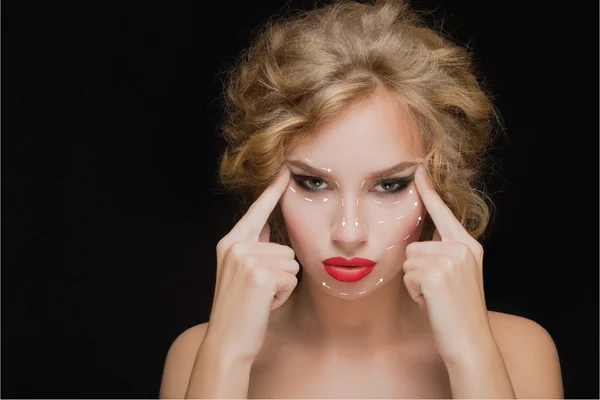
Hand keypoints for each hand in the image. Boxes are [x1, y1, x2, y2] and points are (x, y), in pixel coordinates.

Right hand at [205, 165, 298, 361]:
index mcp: (230, 243)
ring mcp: (246, 259)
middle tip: (259, 292)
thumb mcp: (241, 272)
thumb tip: (265, 226)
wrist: (227, 341)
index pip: (256, 212)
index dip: (272, 192)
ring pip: (291, 263)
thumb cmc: (239, 309)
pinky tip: (265, 304)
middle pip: (286, 248)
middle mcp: (235, 246)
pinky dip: (283, 295)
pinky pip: (291, 278)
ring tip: (261, 298)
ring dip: (283, 285)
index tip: (284, 170)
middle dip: (281, 273)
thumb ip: (253, 247)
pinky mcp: (260, 274)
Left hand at [403, 166, 491, 364]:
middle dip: (417, 270)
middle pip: (414, 245)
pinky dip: (415, 293)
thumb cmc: (458, 311)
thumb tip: (428, 235)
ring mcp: (450, 260)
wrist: (470, 342)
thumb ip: (446, 252)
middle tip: (437, 291)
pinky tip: (432, 303)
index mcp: (469, 246)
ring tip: (435, 297)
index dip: (429, 192)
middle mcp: (462, 248)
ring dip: (415, 282)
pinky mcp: (436, 274)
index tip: (418, 170)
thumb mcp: (459, 275)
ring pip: (408, 260)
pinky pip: (408, 275)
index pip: (444, 214)